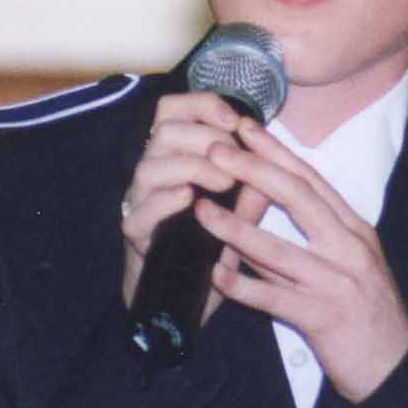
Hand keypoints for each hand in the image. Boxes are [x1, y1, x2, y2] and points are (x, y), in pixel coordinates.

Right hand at [119, 92, 270, 322]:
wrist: (184, 301)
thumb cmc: (212, 247)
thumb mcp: (239, 214)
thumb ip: (252, 189)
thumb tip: (272, 162)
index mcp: (174, 157)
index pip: (173, 109)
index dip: (203, 105)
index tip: (235, 121)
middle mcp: (153, 173)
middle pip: (164, 130)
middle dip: (204, 138)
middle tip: (235, 160)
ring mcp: (140, 203)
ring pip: (148, 167)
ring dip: (190, 168)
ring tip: (223, 183)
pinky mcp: (135, 235)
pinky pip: (140, 212)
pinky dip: (164, 202)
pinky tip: (189, 200)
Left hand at [195, 118, 407, 402]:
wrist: (395, 366)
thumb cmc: (367, 313)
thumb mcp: (349, 264)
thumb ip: (313, 237)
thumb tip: (264, 211)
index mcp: (354, 230)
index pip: (312, 180)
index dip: (276, 151)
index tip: (246, 127)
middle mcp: (348, 249)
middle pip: (298, 198)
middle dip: (254, 170)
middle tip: (217, 150)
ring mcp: (336, 283)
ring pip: (278, 248)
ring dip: (235, 227)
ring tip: (201, 209)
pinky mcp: (321, 318)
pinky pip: (273, 298)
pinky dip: (242, 285)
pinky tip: (215, 274)